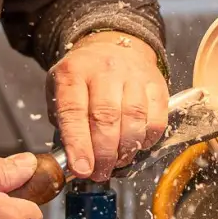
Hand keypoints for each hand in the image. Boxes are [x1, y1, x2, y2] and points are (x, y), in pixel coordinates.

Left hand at [49, 32, 167, 181]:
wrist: (113, 45)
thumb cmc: (84, 78)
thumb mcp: (61, 91)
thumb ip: (64, 124)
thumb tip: (76, 161)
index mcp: (74, 73)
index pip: (74, 111)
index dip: (78, 144)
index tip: (82, 169)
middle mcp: (104, 70)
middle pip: (107, 117)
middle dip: (103, 153)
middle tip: (99, 172)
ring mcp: (133, 75)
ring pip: (134, 118)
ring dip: (126, 150)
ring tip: (117, 162)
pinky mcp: (156, 83)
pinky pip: (156, 118)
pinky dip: (147, 139)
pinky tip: (136, 146)